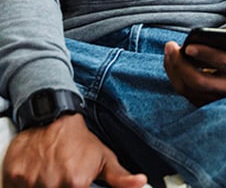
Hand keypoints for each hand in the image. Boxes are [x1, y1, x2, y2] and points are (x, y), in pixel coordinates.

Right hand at [2, 113, 147, 187]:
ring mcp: (31, 182)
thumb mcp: (104, 157)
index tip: (76, 184)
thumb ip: (121, 178)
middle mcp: (53, 184)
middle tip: (64, 178)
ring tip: (51, 175)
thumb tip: (141, 184)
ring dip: (44, 187)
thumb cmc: (80, 141)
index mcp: (76, 183)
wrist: (51, 116)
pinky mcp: (13, 177)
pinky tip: (37, 174)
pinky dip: (27, 186)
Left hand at [164, 18, 225, 106]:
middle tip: (171, 46)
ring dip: (174, 68)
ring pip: (188, 88)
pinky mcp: (202, 101)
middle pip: (200, 82)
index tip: (189, 46)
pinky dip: (173, 75)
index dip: (206, 55)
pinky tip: (170, 59)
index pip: (224, 63)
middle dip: (182, 64)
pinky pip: (183, 91)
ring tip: (169, 49)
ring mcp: (215, 97)